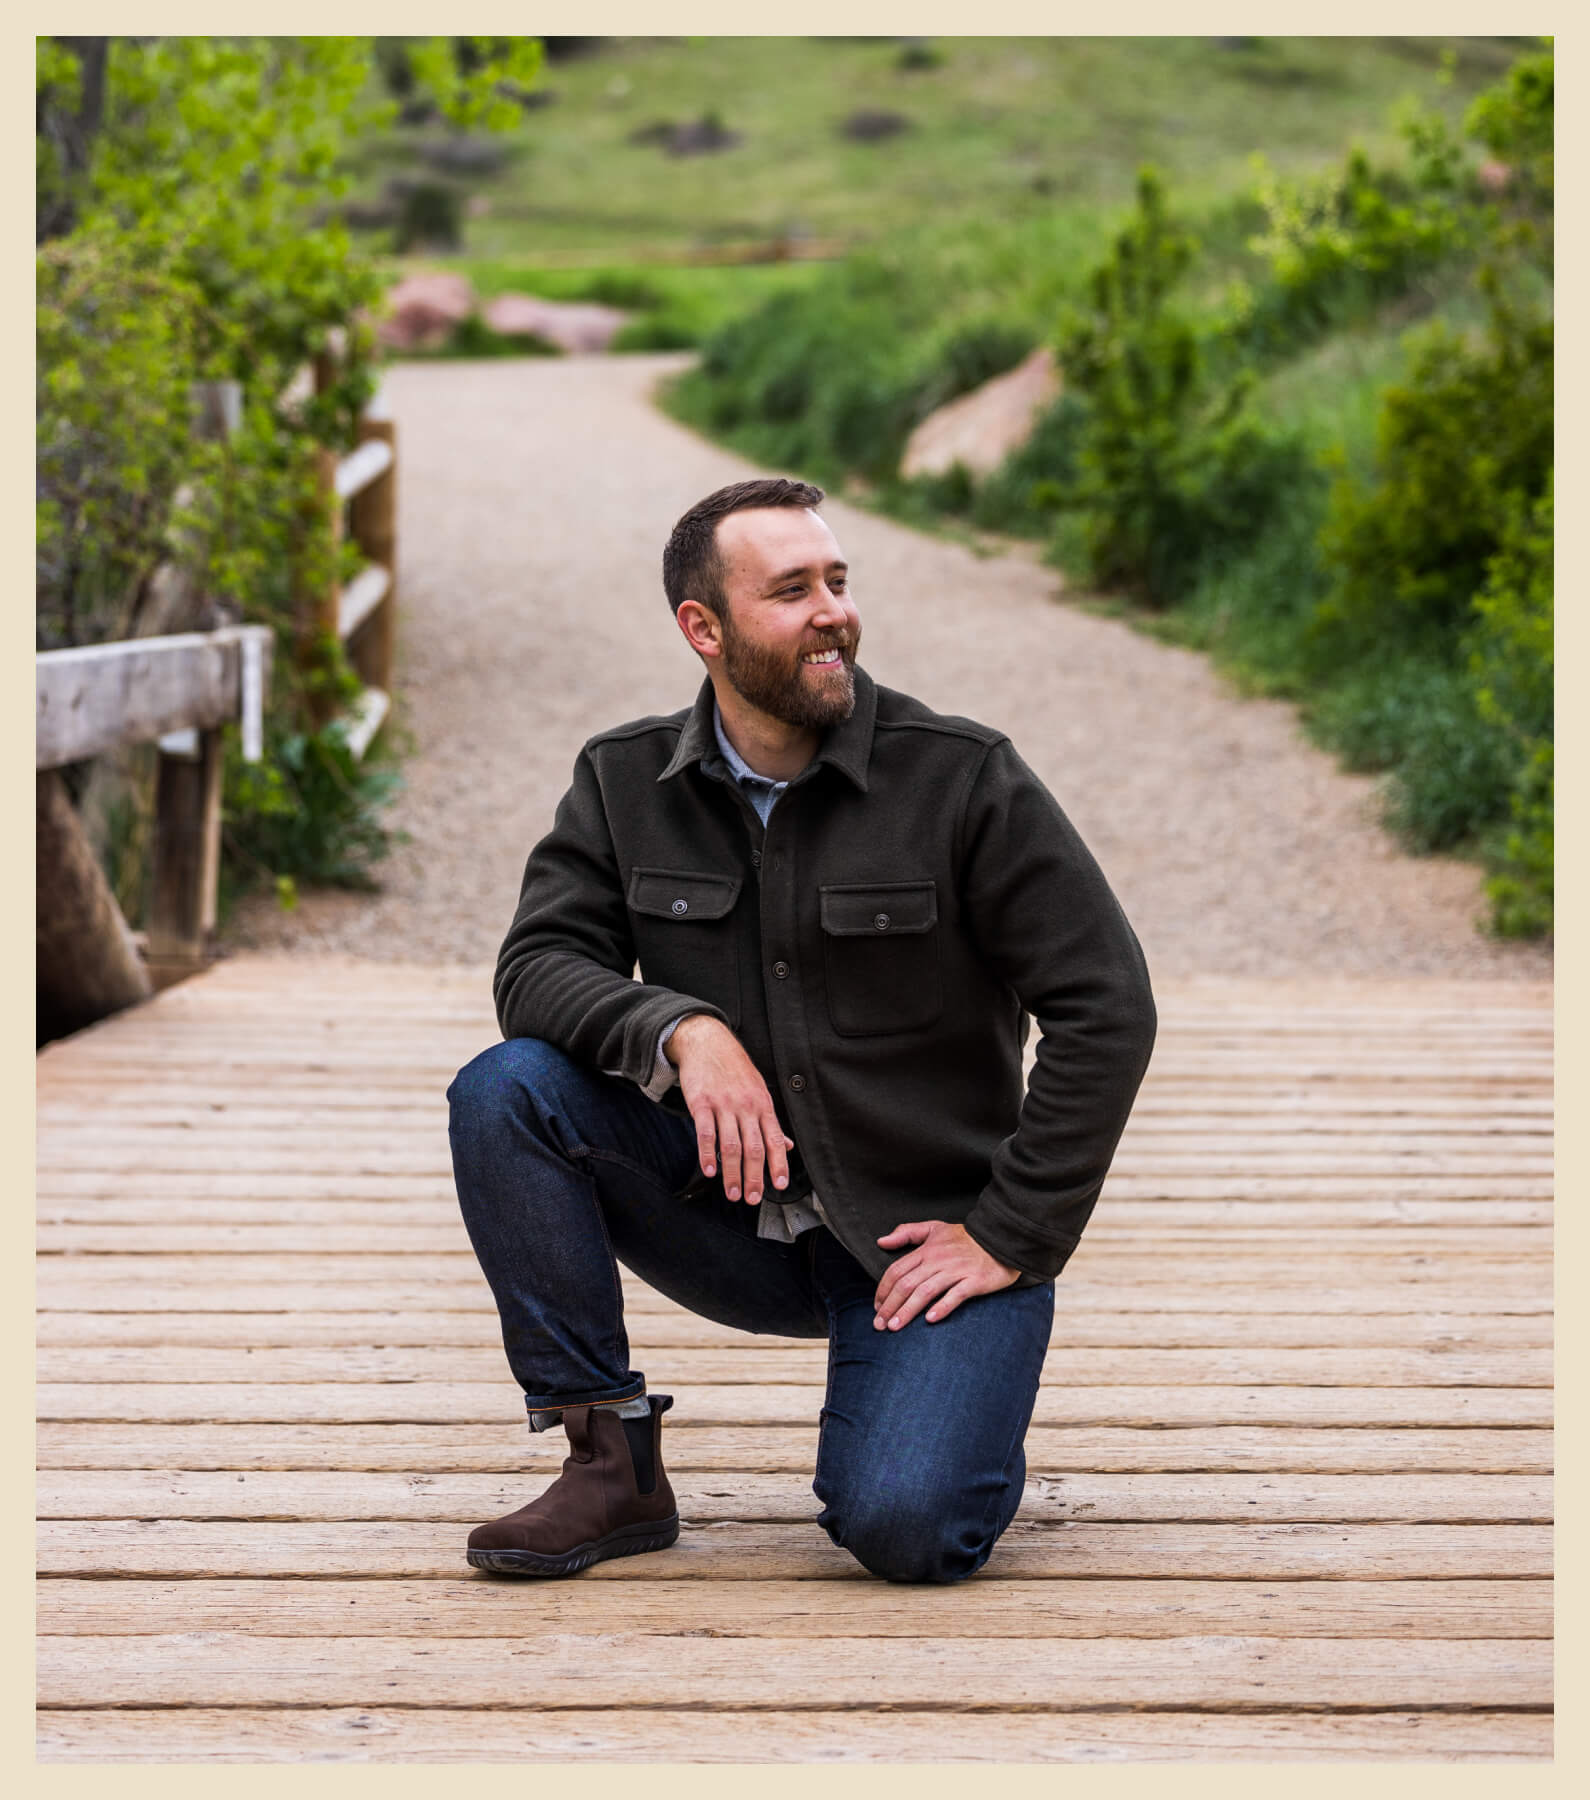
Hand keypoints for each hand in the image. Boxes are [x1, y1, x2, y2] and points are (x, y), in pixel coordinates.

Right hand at [667, 1015, 793, 1205]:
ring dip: (732, 1173)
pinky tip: (709, 1170)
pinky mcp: (701, 1102)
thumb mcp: (759, 1091)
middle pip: (754, 1148)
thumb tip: (788, 1147)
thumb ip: (770, 1122)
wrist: (708, 1042)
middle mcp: (746, 1106)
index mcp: (762, 1105)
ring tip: (732, 1193)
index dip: (779, 1164)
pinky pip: (705, 1132)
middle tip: (752, 1199)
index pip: (775, 1139)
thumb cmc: (735, 1070)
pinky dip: (708, 1154)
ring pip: (731, 1145)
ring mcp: (723, 1104)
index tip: (780, 1185)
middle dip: (754, 1177)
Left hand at [873, 1220, 1019, 1329]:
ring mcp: (956, 1271)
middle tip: (879, 1324)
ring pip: (925, 1292)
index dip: (883, 1289)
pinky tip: (930, 1320)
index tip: (876, 1306)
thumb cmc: (965, 1237)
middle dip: (890, 1306)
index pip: (897, 1270)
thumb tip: (881, 1241)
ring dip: (908, 1311)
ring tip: (895, 1327)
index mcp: (926, 1250)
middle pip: (907, 1284)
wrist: (1000, 1238)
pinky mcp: (974, 1281)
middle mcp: (938, 1260)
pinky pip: (955, 1296)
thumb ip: (907, 1232)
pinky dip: (942, 1307)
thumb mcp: (934, 1228)